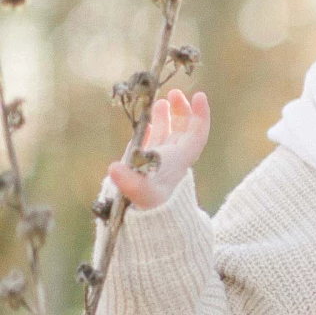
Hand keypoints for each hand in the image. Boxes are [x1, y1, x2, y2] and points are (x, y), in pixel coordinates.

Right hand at [108, 89, 210, 210]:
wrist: (144, 221)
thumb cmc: (148, 207)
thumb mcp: (140, 194)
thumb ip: (129, 182)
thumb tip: (114, 168)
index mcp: (180, 160)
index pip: (198, 134)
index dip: (201, 115)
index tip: (200, 96)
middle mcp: (174, 158)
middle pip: (185, 129)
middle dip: (183, 111)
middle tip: (176, 93)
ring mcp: (161, 159)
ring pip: (170, 132)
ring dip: (168, 115)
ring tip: (162, 100)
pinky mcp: (148, 163)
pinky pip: (154, 140)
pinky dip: (153, 127)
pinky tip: (148, 119)